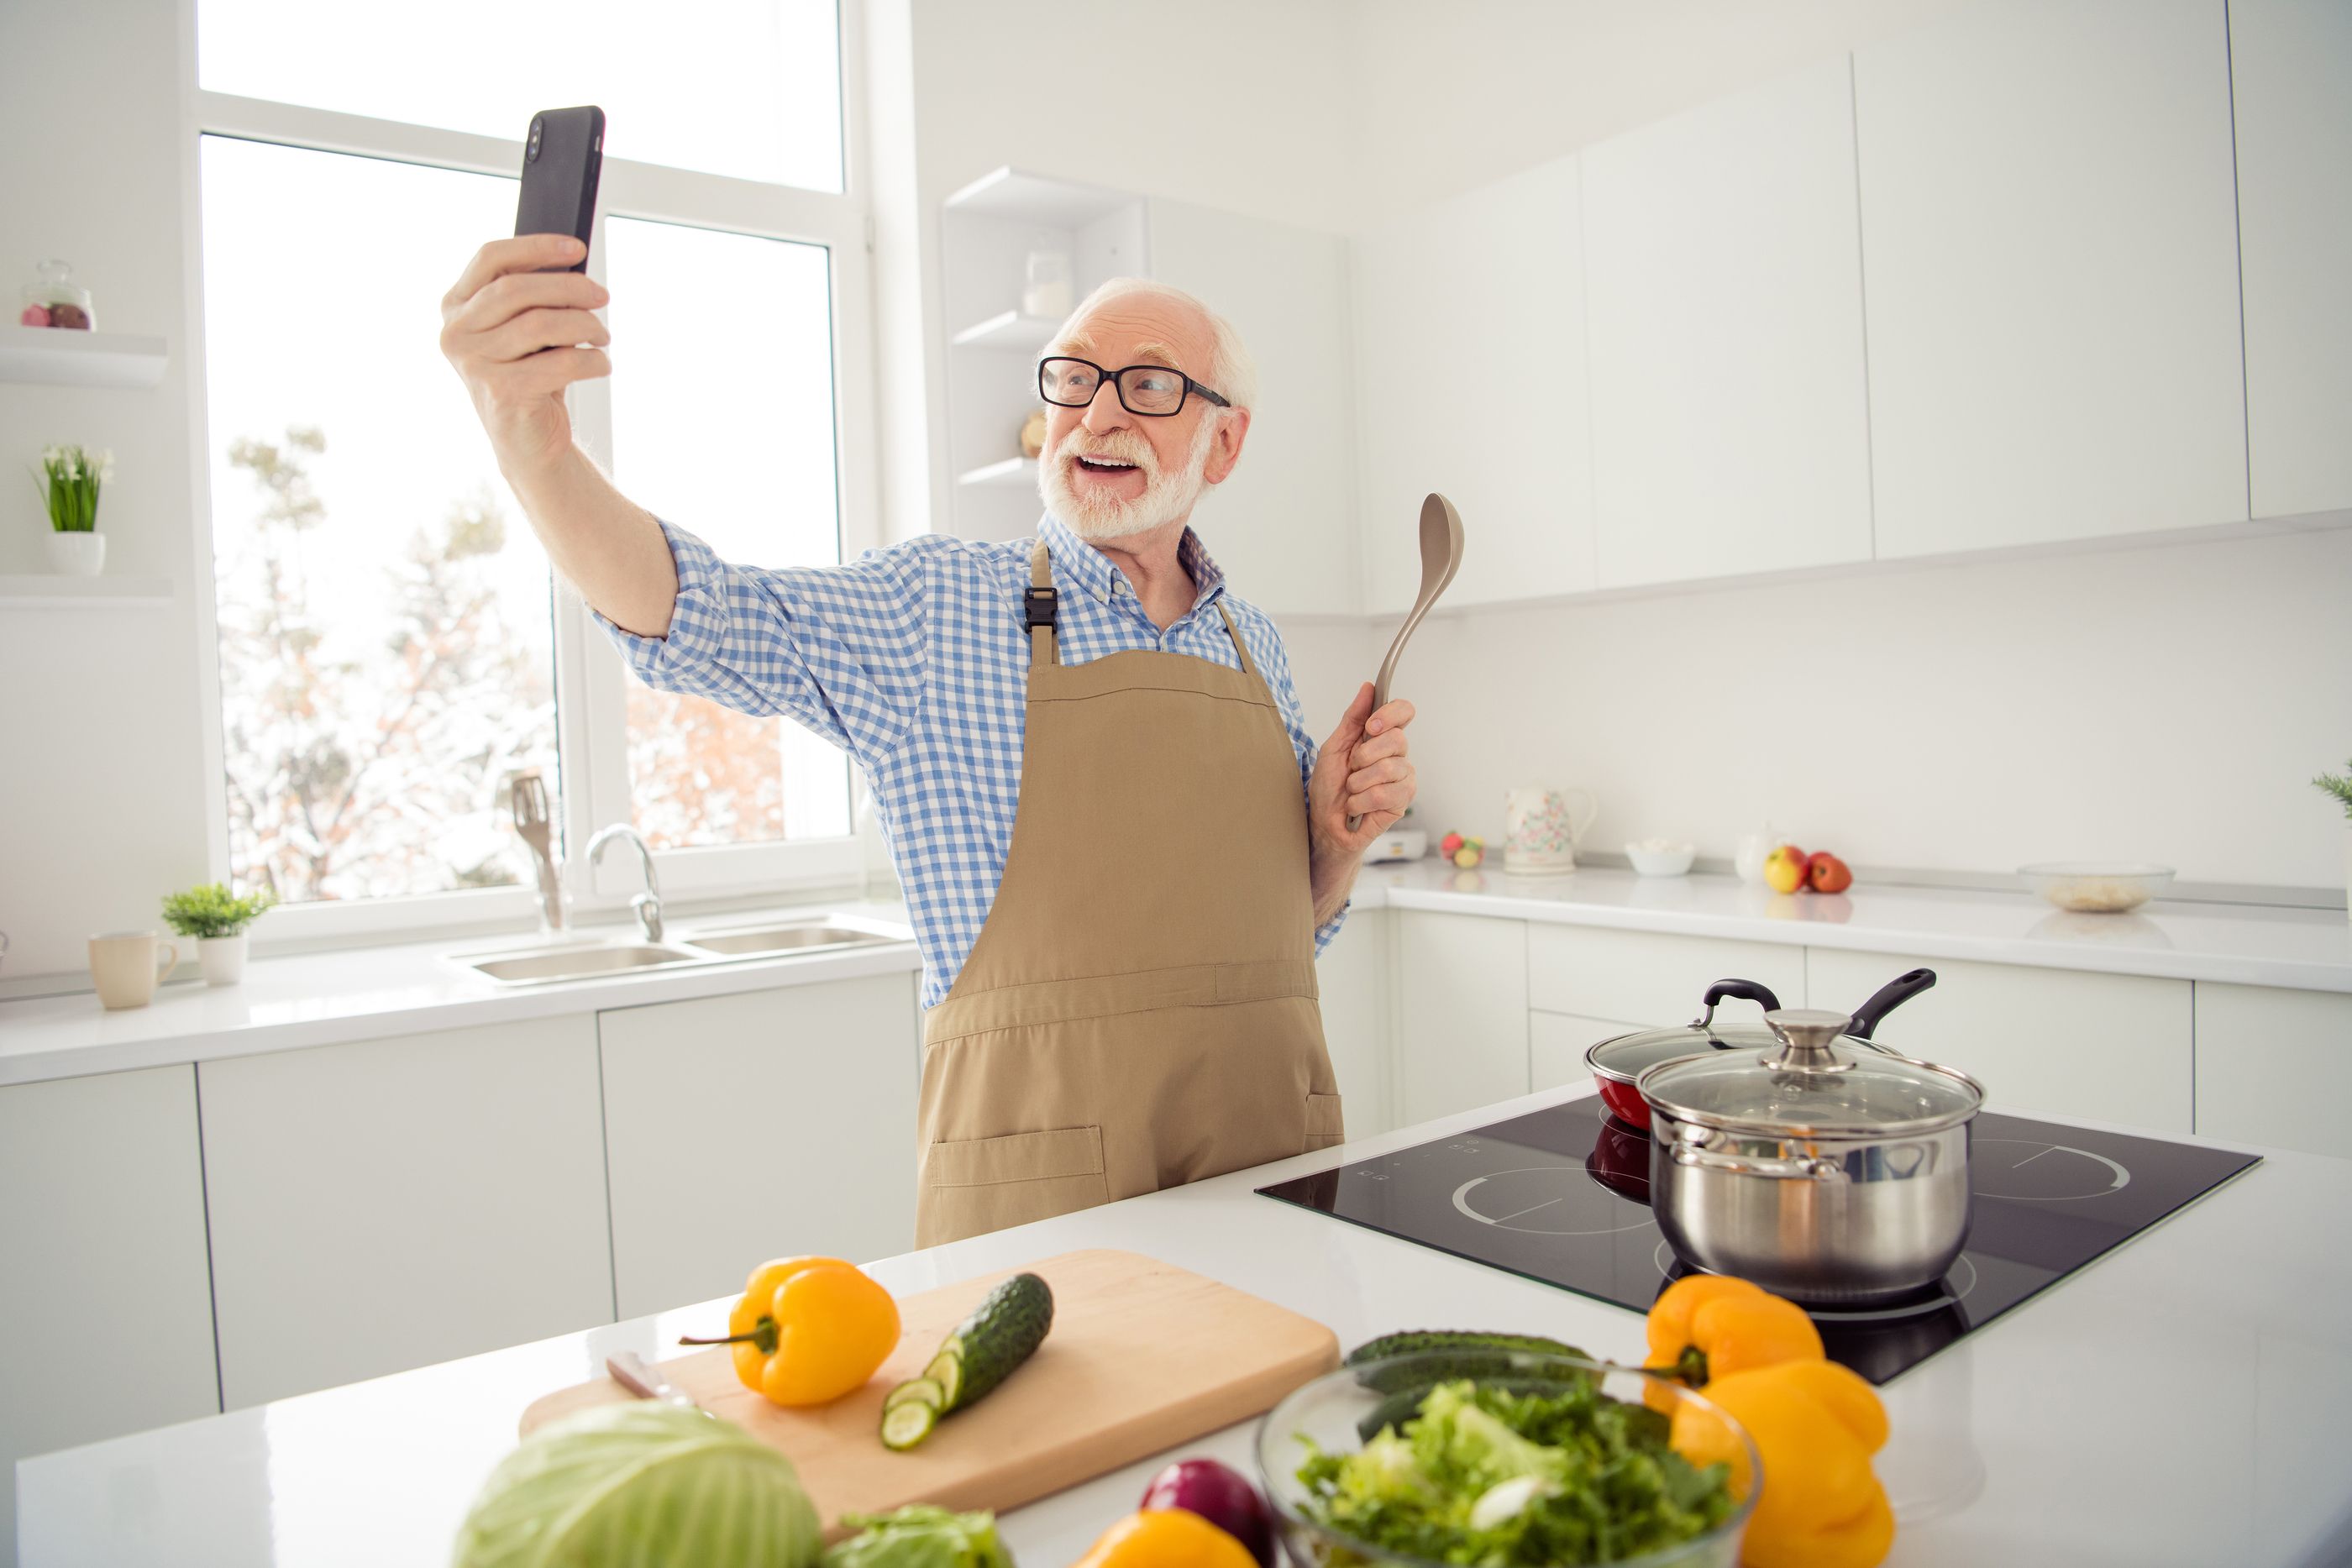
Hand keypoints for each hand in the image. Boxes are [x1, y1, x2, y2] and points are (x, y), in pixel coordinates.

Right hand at [439, 234, 609, 476]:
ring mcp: (474, 364)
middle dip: (569, 288)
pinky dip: (591, 361)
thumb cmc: (531, 375)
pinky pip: (559, 363)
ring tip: (603, 336)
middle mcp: (456, 332)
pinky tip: (601, 364)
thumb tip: (574, 265)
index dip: (535, 247)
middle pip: (516, 289)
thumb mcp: (526, 330)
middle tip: (603, 296)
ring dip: (585, 326)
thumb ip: (533, 298)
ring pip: (541, 324)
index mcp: (456, 306)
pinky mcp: (501, 392)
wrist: (527, 441)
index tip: (577, 248)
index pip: (490, 258)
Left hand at [1309, 682, 1417, 860]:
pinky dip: (1361, 801)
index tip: (1371, 726)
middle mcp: (1398, 755)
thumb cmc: (1328, 788)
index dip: (1391, 714)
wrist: (1324, 823)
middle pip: (1397, 739)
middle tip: (1352, 769)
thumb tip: (1368, 688)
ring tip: (1352, 790)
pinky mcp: (1402, 802)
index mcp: (1382, 738)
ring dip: (1358, 782)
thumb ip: (1352, 718)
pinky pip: (1384, 793)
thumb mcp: (1334, 747)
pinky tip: (1357, 806)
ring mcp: (1403, 779)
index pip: (1404, 712)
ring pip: (1388, 768)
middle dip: (1363, 755)